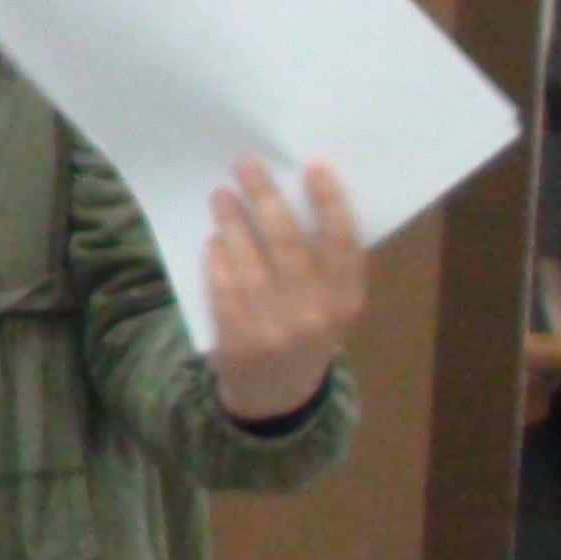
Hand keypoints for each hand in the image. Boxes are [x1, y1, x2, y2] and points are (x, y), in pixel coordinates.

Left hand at [208, 158, 365, 423]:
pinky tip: (213, 237)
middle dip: (266, 197)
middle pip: (288, 242)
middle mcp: (316, 313)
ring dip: (232, 220)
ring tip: (222, 194)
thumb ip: (321, 264)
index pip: (342, 242)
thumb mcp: (330, 306)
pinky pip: (223, 283)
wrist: (277, 396)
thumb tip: (295, 196)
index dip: (329, 201)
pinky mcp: (237, 335)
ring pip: (249, 258)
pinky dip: (217, 255)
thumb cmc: (306, 333)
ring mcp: (275, 325)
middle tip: (246, 163)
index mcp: (347, 301)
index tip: (313, 165)